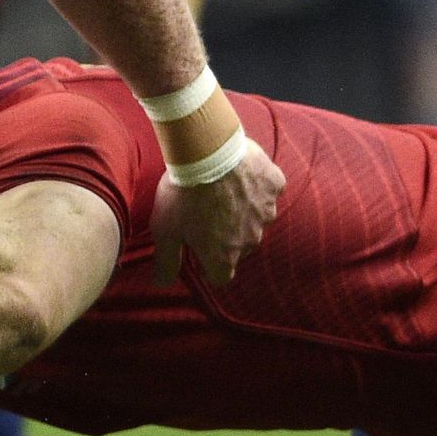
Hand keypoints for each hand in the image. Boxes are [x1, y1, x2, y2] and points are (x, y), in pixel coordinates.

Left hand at [152, 139, 285, 284]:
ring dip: (243, 211)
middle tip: (206, 214)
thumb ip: (166, 261)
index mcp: (224, 256)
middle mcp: (251, 240)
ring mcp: (266, 211)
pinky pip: (269, 190)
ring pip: (256, 219)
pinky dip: (257, 186)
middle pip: (239, 247)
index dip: (208, 266)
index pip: (221, 276)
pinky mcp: (274, 185)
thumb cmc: (182, 194)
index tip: (198, 251)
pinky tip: (241, 174)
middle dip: (225, 237)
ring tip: (222, 191)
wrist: (206, 152)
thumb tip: (162, 283)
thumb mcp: (165, 231)